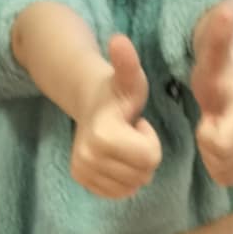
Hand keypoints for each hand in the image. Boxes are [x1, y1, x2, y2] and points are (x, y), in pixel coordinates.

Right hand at [70, 34, 162, 198]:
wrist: (89, 102)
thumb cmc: (117, 91)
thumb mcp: (130, 77)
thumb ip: (127, 63)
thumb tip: (119, 40)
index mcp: (103, 135)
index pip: (150, 158)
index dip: (150, 140)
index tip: (137, 124)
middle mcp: (88, 158)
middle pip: (142, 174)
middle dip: (144, 154)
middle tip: (130, 133)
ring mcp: (83, 171)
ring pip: (132, 186)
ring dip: (135, 166)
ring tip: (123, 143)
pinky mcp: (82, 180)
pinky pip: (119, 193)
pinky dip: (124, 178)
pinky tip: (116, 156)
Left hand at [192, 4, 232, 186]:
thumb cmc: (218, 75)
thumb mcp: (212, 60)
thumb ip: (217, 40)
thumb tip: (226, 11)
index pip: (220, 145)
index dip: (207, 137)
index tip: (207, 119)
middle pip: (224, 162)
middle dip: (210, 146)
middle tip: (210, 126)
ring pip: (228, 173)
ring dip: (215, 157)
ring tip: (216, 132)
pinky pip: (232, 178)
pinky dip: (222, 166)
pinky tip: (223, 146)